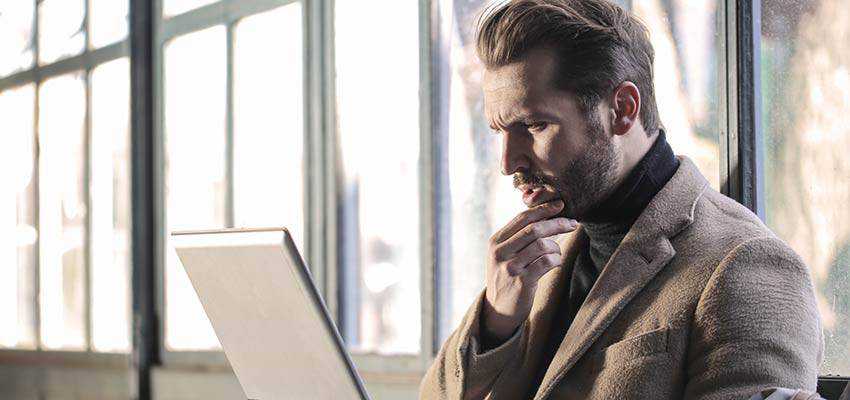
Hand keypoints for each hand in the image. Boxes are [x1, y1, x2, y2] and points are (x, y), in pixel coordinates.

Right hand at [481, 200, 577, 342]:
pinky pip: (546, 263)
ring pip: (542, 245)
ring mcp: (510, 267)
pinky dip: (556, 260)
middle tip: (573, 223)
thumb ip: (518, 237)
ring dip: (556, 247)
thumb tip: (546, 216)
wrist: (498, 309)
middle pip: (534, 229)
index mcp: (496, 241)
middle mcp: (500, 252)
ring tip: (557, 253)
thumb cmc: (507, 277)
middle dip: (557, 223)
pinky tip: (555, 263)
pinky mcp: (521, 282)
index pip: (522, 218)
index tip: (560, 205)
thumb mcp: (504, 255)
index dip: (543, 209)